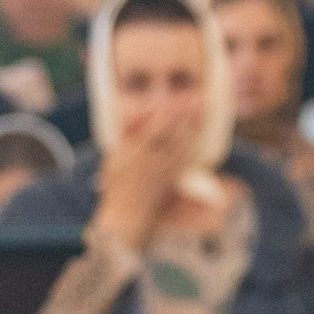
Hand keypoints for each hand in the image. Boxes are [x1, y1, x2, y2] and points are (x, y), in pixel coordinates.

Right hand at [93, 109, 202, 257]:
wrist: (128, 213)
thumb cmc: (116, 184)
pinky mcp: (173, 177)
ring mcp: (166, 169)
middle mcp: (155, 160)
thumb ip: (125, 139)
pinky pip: (186, 157)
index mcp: (137, 153)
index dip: (163, 114)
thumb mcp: (114, 159)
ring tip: (200, 110)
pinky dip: (192, 143)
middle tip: (194, 100)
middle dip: (184, 116)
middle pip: (174, 134)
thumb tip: (132, 120)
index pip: (154, 129)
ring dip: (192, 126)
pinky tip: (196, 133)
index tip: (168, 100)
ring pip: (183, 144)